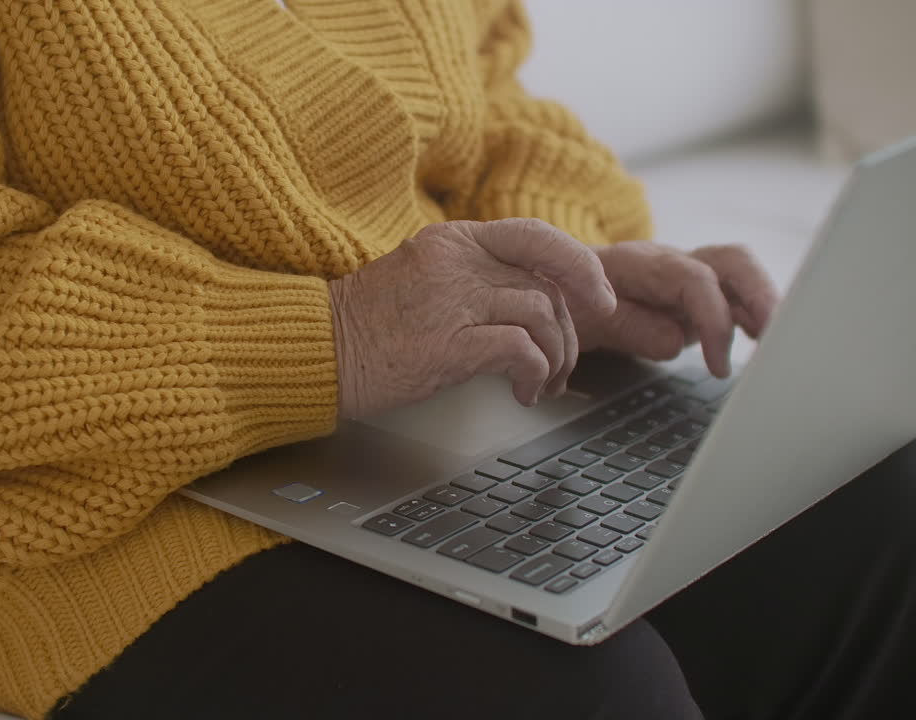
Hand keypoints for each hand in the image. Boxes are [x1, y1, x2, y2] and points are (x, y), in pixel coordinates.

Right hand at [329, 219, 615, 417]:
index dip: (579, 266)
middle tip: (562, 364)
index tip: (598, 297)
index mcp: (452, 241)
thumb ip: (474, 277)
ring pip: (541, 316)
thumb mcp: (424, 279)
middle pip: (546, 285)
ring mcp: (452, 301)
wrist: (317, 350)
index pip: (536, 236)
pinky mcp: (448, 344)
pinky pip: (521, 350)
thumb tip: (532, 299)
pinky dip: (535, 374)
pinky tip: (522, 393)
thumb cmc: (367, 325)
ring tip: (541, 384)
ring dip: (556, 358)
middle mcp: (456, 263)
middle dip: (569, 331)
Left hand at [573, 241, 778, 376]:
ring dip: (764, 303)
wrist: (550, 286)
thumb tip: (675, 341)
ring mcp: (684, 273)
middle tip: (776, 336)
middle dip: (760, 295)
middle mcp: (667, 260)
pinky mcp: (693, 293)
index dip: (714, 319)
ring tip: (781, 341)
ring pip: (739, 272)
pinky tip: (763, 338)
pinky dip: (753, 313)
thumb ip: (626, 326)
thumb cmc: (563, 302)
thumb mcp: (582, 319)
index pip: (693, 278)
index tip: (718, 366)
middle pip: (730, 260)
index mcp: (636, 262)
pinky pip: (733, 293)